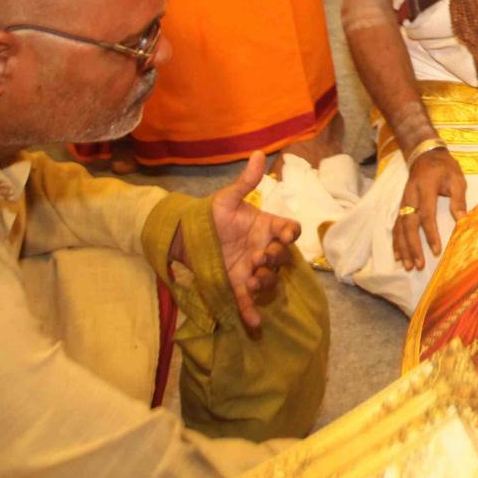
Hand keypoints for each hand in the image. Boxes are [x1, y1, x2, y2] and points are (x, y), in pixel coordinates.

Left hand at [199, 152, 302, 331]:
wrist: (188, 234)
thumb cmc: (212, 214)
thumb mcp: (228, 198)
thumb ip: (245, 182)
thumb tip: (258, 153)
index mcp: (266, 226)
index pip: (289, 230)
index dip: (290, 233)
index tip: (284, 234)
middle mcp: (263, 248)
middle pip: (283, 257)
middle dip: (276, 258)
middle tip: (260, 257)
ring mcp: (252, 268)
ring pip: (269, 278)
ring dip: (266, 281)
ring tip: (252, 279)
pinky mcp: (236, 284)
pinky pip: (247, 299)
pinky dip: (251, 311)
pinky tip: (254, 324)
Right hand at [393, 146, 466, 271]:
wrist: (424, 154)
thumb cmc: (444, 168)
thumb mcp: (457, 178)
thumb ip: (458, 199)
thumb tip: (462, 220)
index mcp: (425, 188)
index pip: (426, 214)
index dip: (431, 234)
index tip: (436, 250)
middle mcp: (410, 196)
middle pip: (409, 224)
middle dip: (413, 246)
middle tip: (419, 264)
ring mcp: (403, 201)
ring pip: (399, 227)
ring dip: (403, 248)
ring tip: (408, 266)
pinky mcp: (400, 205)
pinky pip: (395, 226)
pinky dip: (396, 241)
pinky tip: (398, 255)